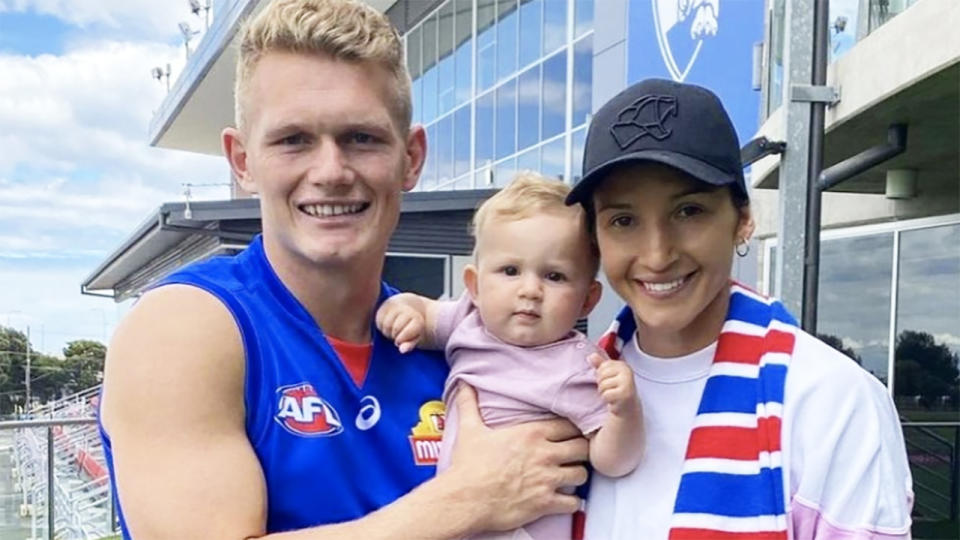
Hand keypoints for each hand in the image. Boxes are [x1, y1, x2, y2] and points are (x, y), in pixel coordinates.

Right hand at [375, 297, 425, 352]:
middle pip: (394, 330)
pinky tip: (387, 324)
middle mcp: (407, 310)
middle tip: (397, 334)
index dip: (400, 340)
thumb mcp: (414, 338)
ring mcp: (395, 306)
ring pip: (386, 326)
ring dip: (387, 331)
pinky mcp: (384, 306)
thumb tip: (402, 350)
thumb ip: (409, 345)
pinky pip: (378, 321)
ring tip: (393, 329)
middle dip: (394, 335)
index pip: (403, 336)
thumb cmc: (412, 327)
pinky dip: (381, 326)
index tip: (402, 339)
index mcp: (417, 320)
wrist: (410, 308)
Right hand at [445, 385, 588, 533]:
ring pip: (582, 474)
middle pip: (582, 448)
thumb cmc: (468, 466)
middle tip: (572, 456)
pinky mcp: (545, 503)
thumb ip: (470, 404)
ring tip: (569, 477)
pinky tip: (563, 500)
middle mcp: (544, 454)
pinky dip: (571, 502)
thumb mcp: (470, 430)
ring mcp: (547, 479)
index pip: (569, 426)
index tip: (569, 435)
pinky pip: (573, 502)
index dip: (572, 430)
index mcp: (531, 433)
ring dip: (577, 475)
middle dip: (579, 451)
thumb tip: (463, 384)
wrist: (464, 499)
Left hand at [590, 353, 637, 416]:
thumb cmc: (616, 389)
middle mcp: (627, 372)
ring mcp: (627, 383)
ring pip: (603, 385)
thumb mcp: (609, 375)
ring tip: (612, 395)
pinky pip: (606, 395)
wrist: (628, 406)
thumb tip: (591, 356)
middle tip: (611, 389)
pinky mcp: (625, 394)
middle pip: (601, 375)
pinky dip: (607, 399)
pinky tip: (614, 400)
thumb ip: (600, 364)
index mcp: (623, 365)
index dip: (601, 375)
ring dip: (604, 392)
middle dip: (602, 384)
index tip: (610, 381)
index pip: (602, 367)